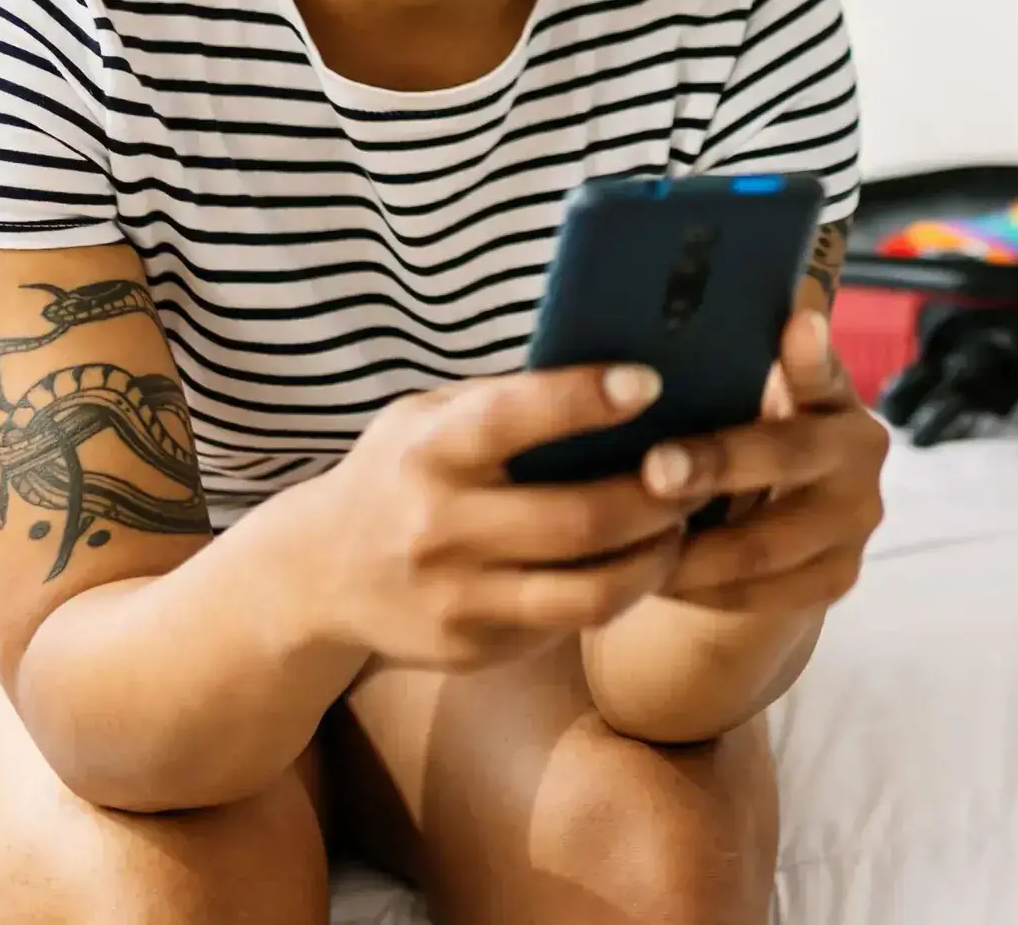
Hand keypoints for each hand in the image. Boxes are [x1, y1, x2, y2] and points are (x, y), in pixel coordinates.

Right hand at [302, 364, 692, 670]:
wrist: (316, 576)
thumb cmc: (401, 471)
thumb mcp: (429, 417)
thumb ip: (504, 400)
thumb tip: (617, 369)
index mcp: (431, 449)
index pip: (514, 417)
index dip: (586, 398)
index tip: (650, 382)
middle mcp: (440, 527)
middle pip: (581, 519)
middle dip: (660, 496)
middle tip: (701, 472)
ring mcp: (458, 598)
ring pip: (591, 591)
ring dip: (657, 557)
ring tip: (682, 526)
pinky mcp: (475, 648)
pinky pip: (569, 624)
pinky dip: (620, 592)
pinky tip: (641, 563)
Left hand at [640, 310, 887, 617]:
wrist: (784, 528)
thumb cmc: (743, 446)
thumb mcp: (743, 407)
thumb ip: (727, 378)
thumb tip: (656, 337)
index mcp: (835, 397)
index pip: (823, 371)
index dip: (810, 354)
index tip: (796, 324)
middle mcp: (860, 454)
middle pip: (788, 457)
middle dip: (718, 465)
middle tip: (654, 470)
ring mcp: (856, 523)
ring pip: (766, 544)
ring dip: (692, 548)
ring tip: (629, 540)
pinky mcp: (837, 579)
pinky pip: (758, 594)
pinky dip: (699, 590)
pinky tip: (651, 579)